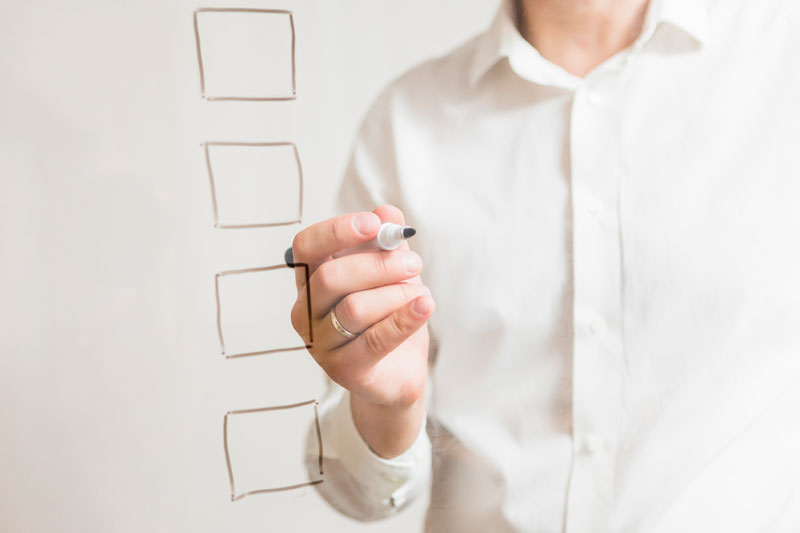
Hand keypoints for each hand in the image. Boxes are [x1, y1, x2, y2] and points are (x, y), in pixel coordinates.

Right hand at [290, 205, 433, 409]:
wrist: (398, 370)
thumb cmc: (387, 314)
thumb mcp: (391, 271)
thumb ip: (386, 241)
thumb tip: (387, 211)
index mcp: (310, 279)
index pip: (306, 247)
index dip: (336, 231)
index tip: (374, 224)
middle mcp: (305, 311)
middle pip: (330, 277)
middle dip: (378, 265)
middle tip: (414, 264)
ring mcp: (321, 344)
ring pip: (354, 308)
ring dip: (396, 295)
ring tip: (421, 294)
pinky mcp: (345, 370)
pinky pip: (375, 340)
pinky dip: (404, 319)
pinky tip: (425, 306)